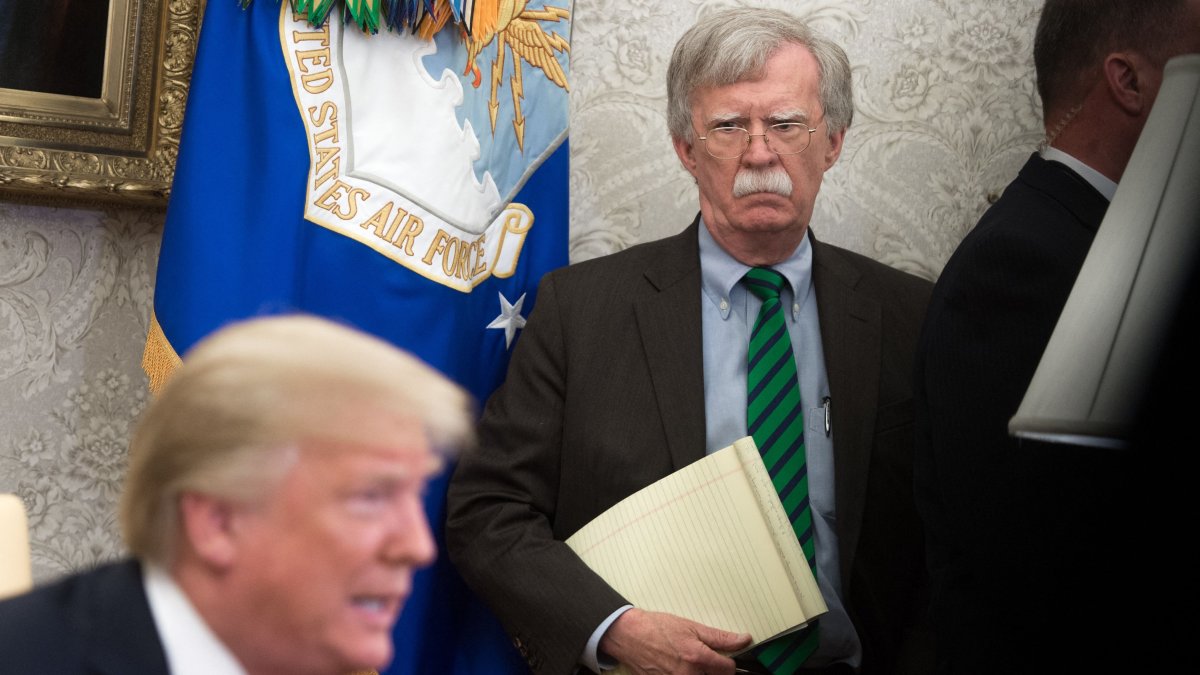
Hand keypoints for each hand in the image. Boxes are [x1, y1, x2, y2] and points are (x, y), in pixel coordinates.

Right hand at [599, 608, 751, 673]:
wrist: (629, 635)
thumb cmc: (657, 628)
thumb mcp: (692, 627)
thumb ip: (720, 637)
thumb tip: (743, 639)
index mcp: (697, 657)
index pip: (728, 670)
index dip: (730, 664)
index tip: (727, 659)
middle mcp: (688, 674)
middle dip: (716, 672)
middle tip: (709, 662)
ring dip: (701, 674)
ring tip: (694, 665)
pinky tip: (683, 669)